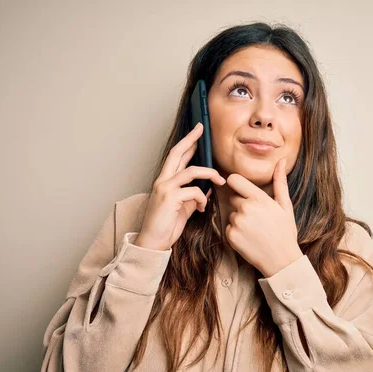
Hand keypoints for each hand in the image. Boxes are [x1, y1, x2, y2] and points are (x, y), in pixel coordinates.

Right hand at [136, 122, 225, 250]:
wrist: (153, 242)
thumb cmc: (167, 226)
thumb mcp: (185, 208)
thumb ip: (194, 196)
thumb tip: (208, 187)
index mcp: (165, 181)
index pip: (176, 156)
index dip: (187, 142)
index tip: (197, 131)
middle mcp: (163, 180)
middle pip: (177, 152)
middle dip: (191, 139)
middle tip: (201, 128)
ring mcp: (164, 188)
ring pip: (191, 171)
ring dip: (209, 174)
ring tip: (220, 180)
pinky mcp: (169, 198)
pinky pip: (194, 191)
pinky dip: (202, 199)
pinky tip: (202, 208)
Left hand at [225, 158, 302, 276]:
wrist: (281, 260)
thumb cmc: (285, 231)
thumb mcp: (285, 205)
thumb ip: (280, 181)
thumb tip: (281, 161)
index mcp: (258, 198)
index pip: (234, 180)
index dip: (237, 184)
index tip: (242, 190)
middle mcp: (245, 209)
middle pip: (234, 198)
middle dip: (242, 205)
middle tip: (258, 218)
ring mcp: (237, 223)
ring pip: (232, 214)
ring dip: (240, 220)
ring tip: (255, 230)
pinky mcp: (230, 236)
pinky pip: (229, 228)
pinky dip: (236, 232)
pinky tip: (249, 238)